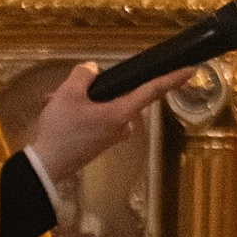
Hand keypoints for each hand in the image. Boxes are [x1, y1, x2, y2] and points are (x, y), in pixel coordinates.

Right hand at [26, 55, 190, 187]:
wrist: (46, 166)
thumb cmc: (62, 129)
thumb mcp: (68, 94)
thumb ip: (83, 75)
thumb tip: (91, 70)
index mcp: (121, 113)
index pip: (151, 91)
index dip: (171, 79)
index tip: (190, 71)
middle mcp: (123, 126)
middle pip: (120, 96)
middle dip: (94, 90)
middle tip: (68, 90)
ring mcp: (112, 136)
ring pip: (103, 107)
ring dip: (82, 102)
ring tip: (56, 102)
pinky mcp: (100, 142)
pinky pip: (96, 119)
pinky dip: (79, 113)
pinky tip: (59, 113)